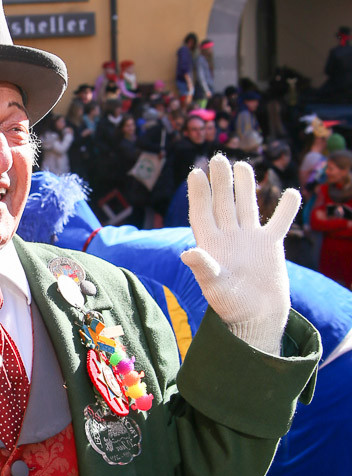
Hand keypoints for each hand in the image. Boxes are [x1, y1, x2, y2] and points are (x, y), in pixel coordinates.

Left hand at [181, 155, 299, 354]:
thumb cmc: (230, 305)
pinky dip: (286, 208)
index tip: (195, 172)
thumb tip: (186, 253)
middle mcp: (229, 237)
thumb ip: (203, 268)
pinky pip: (278, 222)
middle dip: (221, 181)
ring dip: (245, 186)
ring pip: (247, 206)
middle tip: (218, 158)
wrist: (256, 317)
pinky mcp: (271, 246)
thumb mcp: (214, 286)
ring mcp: (250, 239)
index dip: (198, 193)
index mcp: (211, 244)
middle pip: (223, 203)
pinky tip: (290, 192)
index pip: (202, 213)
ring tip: (242, 165)